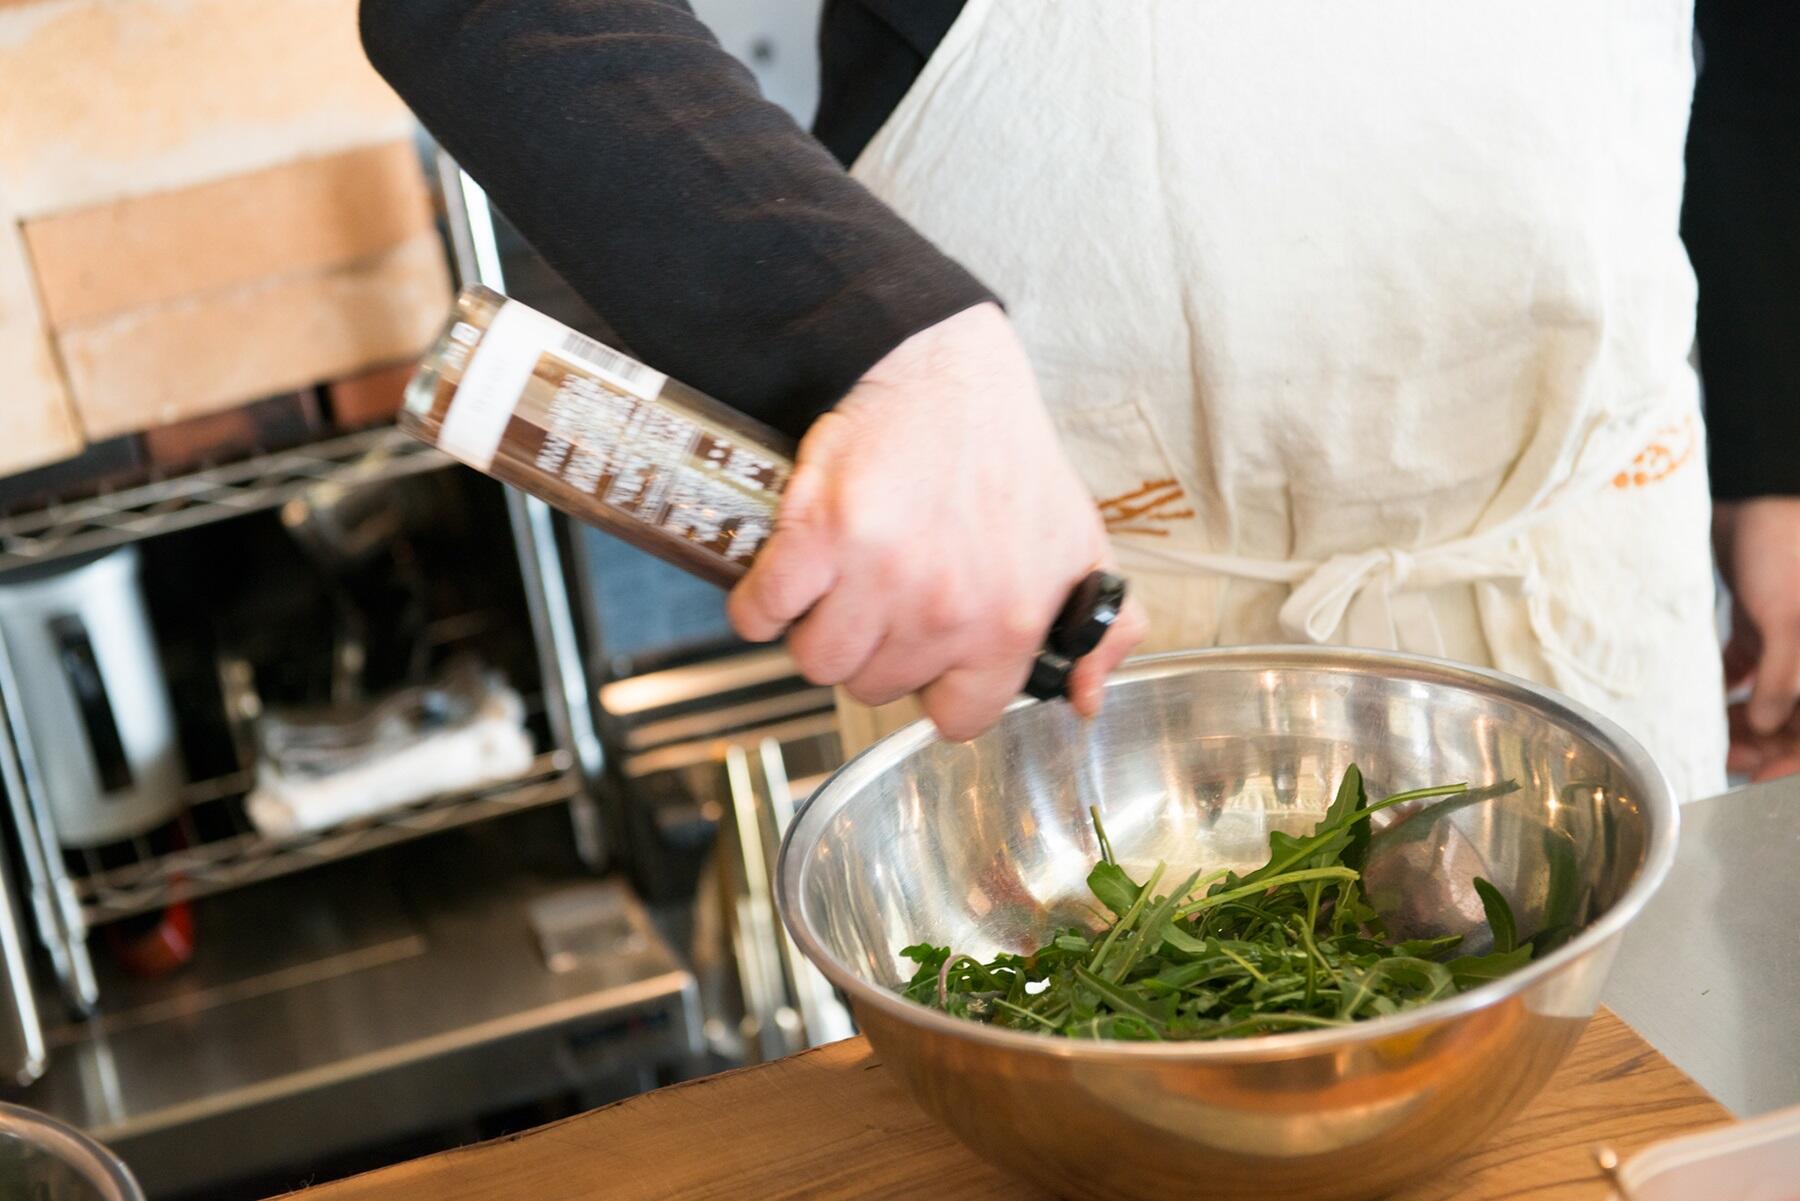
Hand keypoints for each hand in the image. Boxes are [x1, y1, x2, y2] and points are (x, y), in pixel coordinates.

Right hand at [727, 303, 1146, 741]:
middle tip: (878, 598)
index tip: (925, 657)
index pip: (957, 718)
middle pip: (873, 687)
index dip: (933, 688)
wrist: (944, 371)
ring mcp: (878, 576)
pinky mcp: (819, 537)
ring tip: (833, 586)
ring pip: (817, 661)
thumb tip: (1086, 699)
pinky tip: (784, 578)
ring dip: (815, 630)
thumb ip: (1100, 631)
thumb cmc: (1004, 456)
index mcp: (1009, 623)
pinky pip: (762, 616)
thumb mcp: (1077, 547)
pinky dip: (760, 605)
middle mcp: (945, 611)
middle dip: (871, 650)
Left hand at [1714, 496, 1799, 779]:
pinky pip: (1746, 668)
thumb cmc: (1783, 546)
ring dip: (1745, 720)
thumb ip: (1784, 675)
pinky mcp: (1757, 621)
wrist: (1751, 492)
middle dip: (1766, 742)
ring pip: (1771, 695)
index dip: (1793, 755)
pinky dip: (1729, 688)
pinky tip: (1705, 702)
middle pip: (1799, 715)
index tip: (1758, 776)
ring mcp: (1787, 636)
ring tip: (1711, 737)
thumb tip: (1768, 725)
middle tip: (1725, 759)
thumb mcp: (1787, 617)